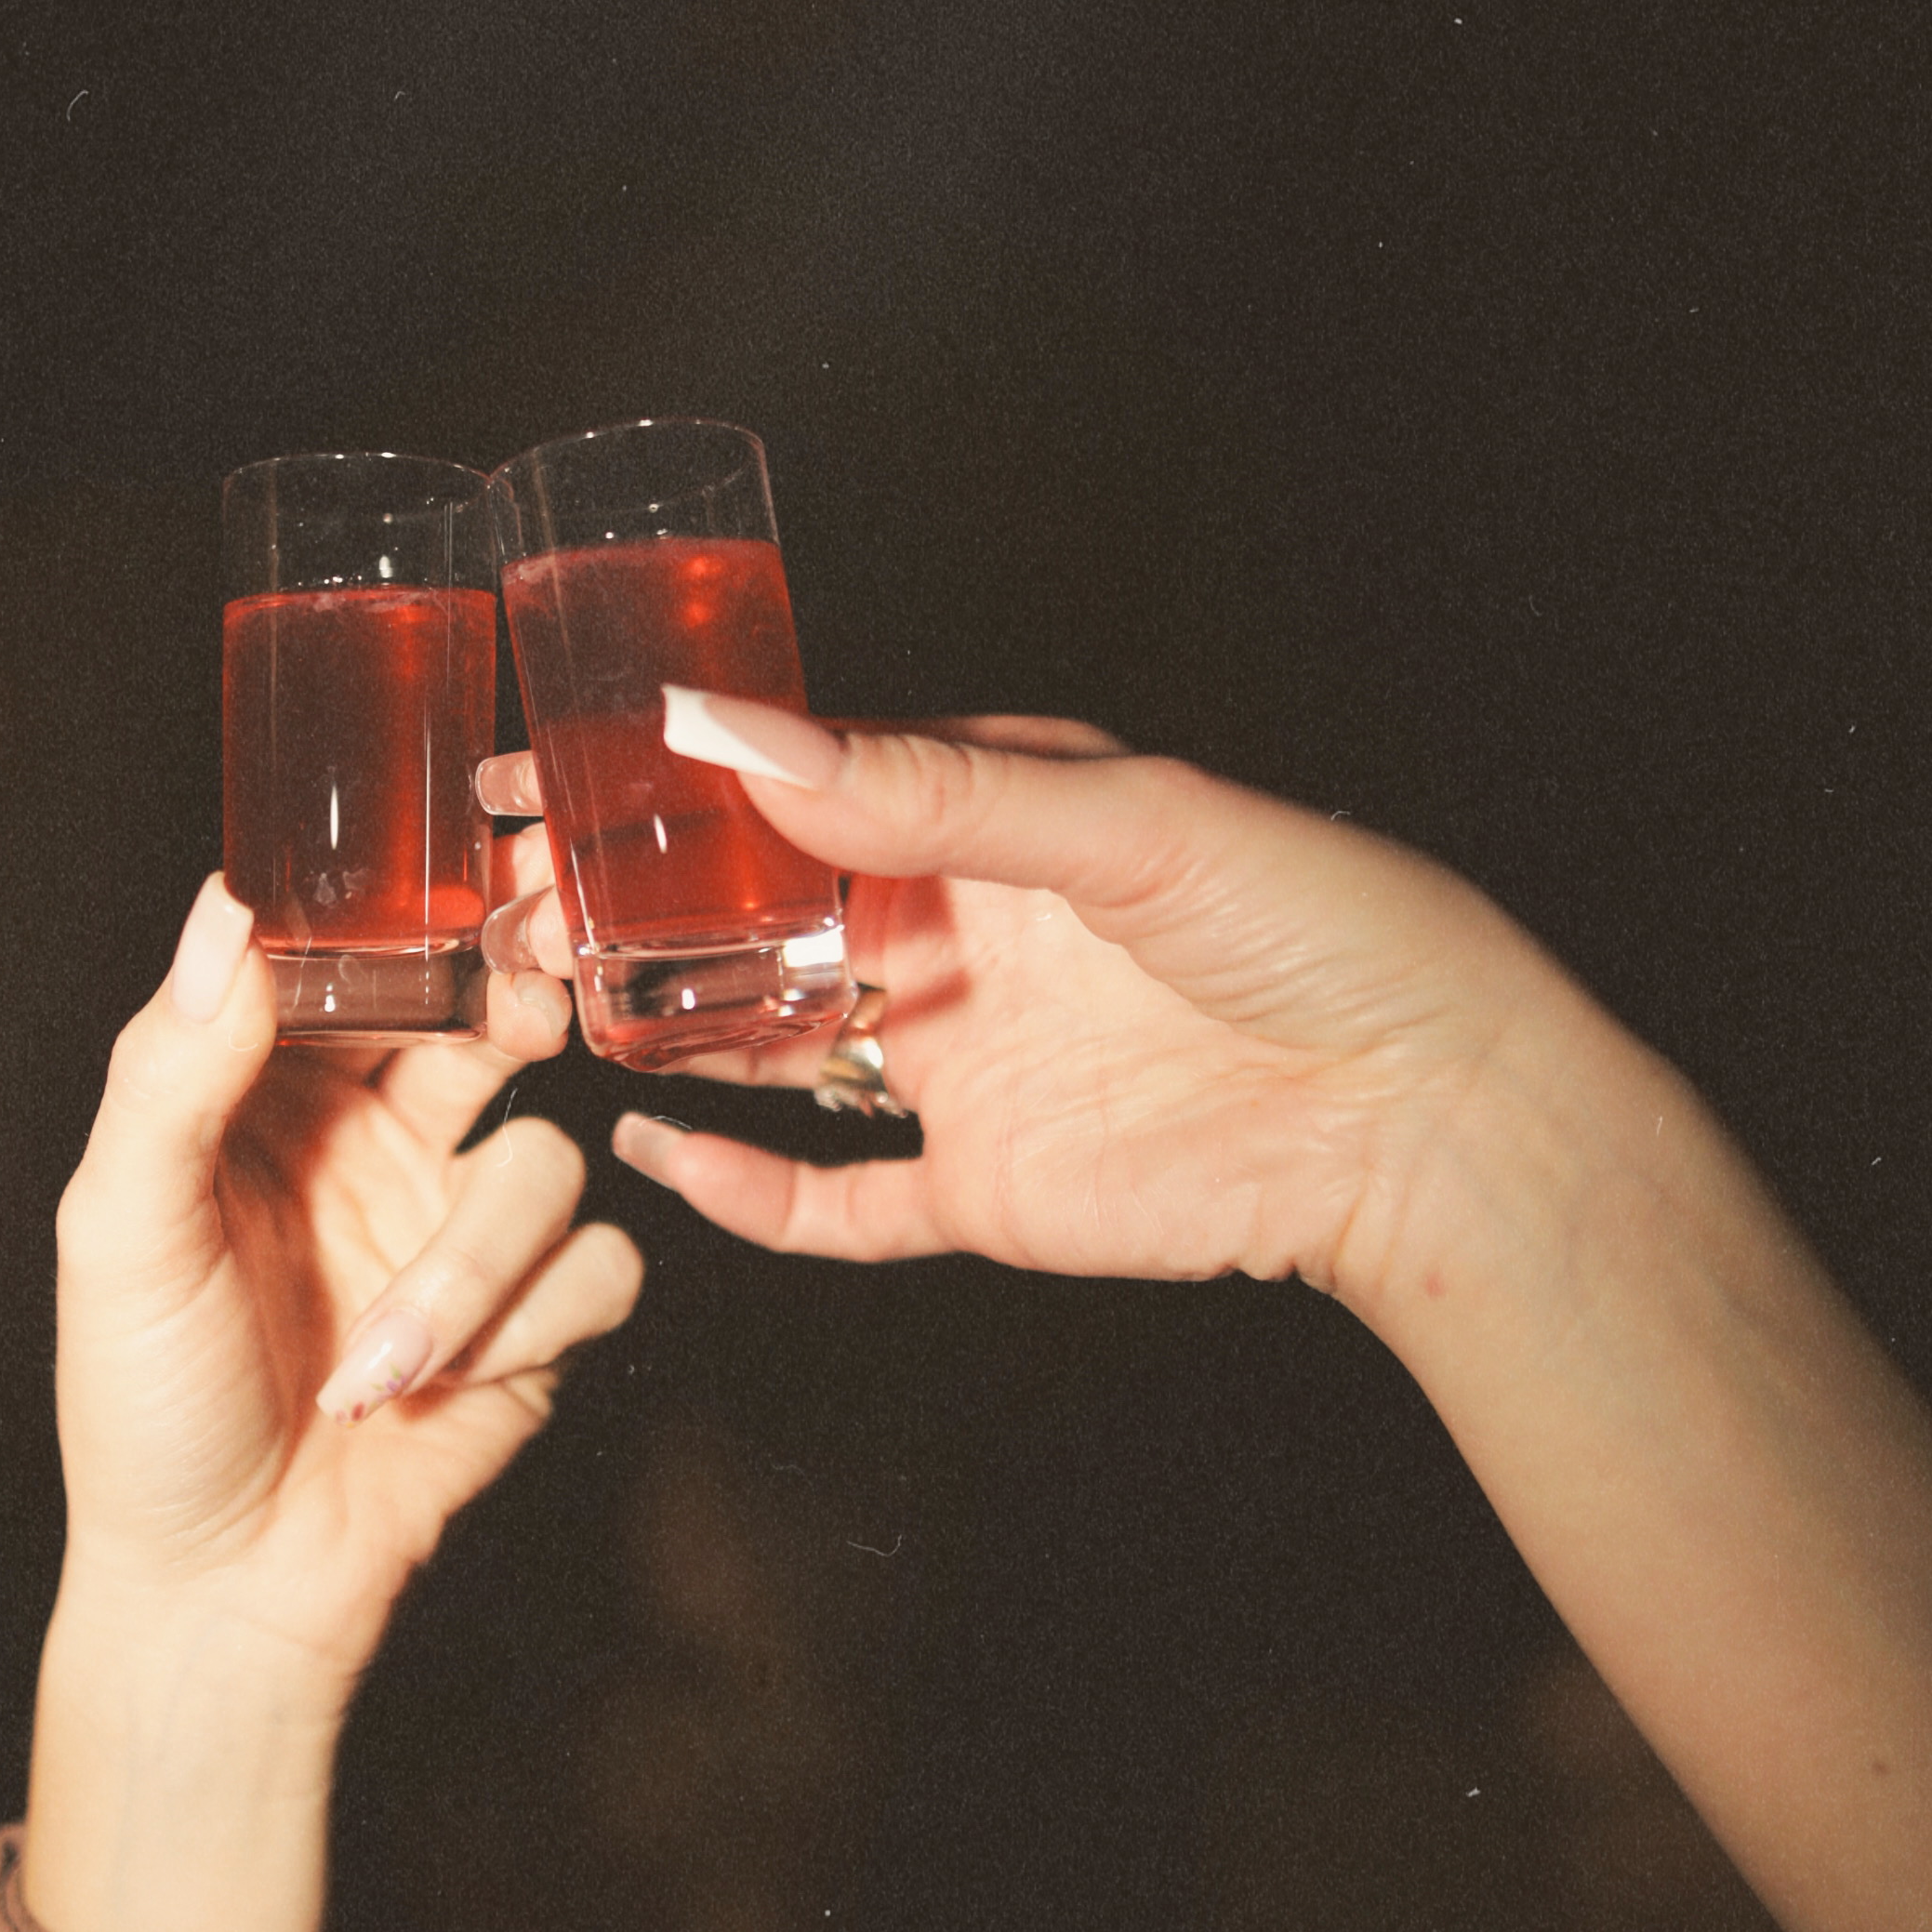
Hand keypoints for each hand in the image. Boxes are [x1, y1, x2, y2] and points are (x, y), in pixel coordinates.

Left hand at [50, 872, 640, 1694]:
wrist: (225, 1591)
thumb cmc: (146, 1411)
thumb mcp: (123, 1228)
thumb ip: (172, 1069)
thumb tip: (227, 914)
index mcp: (268, 1100)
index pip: (355, 967)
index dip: (413, 919)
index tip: (457, 891)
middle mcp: (372, 1144)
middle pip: (482, 1022)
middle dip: (514, 1010)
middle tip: (527, 1011)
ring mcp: (454, 1229)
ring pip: (542, 1157)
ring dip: (473, 1264)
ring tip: (386, 1358)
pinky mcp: (531, 1320)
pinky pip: (597, 1266)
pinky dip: (529, 1327)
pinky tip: (443, 1389)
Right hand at [482, 705, 1579, 1316]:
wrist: (1440, 1118)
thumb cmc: (1324, 929)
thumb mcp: (1120, 822)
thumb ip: (918, 788)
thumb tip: (728, 728)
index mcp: (987, 815)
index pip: (787, 783)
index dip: (653, 778)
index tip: (527, 765)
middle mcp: (958, 933)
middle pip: (749, 915)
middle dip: (617, 903)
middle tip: (492, 893)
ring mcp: (962, 1065)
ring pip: (766, 1047)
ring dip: (656, 1026)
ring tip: (532, 998)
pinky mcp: (984, 1190)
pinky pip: (835, 1204)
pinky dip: (744, 1195)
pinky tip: (658, 1154)